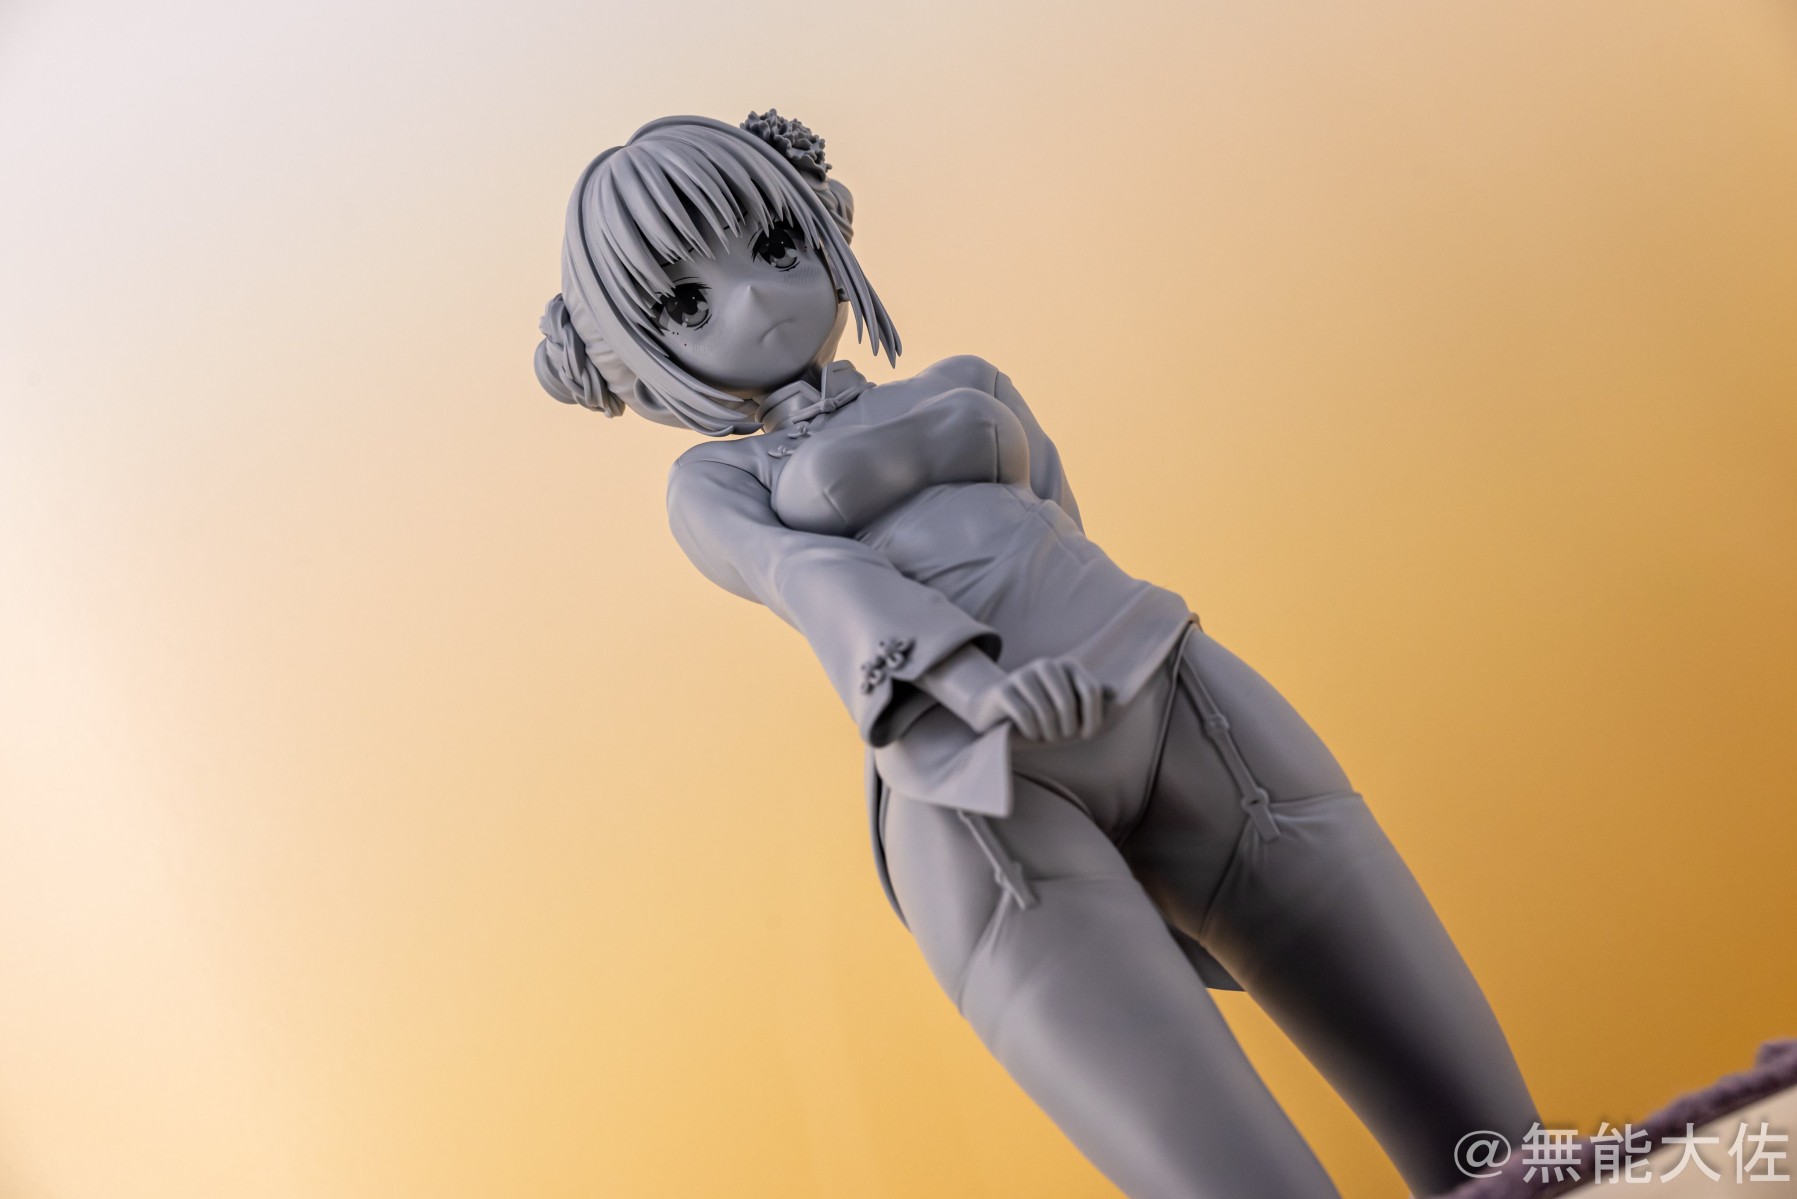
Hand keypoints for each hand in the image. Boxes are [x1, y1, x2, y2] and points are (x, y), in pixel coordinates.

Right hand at [976, 656, 1110, 742]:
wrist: (995, 708)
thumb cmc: (1041, 709)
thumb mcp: (1068, 702)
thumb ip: (1089, 696)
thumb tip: (1116, 693)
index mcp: (1066, 665)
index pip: (1091, 690)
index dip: (1093, 718)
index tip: (1086, 735)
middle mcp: (1045, 665)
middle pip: (1067, 703)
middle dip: (1067, 728)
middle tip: (1061, 737)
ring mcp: (1021, 674)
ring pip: (1045, 712)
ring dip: (1048, 733)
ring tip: (1045, 736)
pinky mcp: (1002, 690)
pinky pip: (1024, 715)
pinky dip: (1031, 731)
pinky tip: (1030, 733)